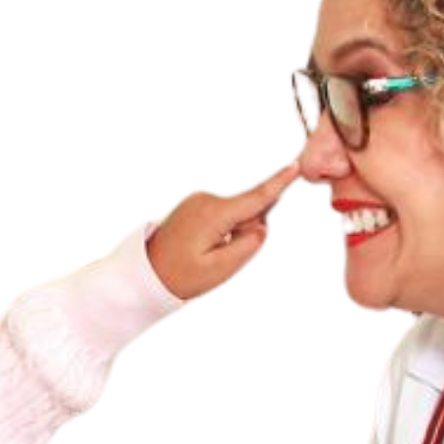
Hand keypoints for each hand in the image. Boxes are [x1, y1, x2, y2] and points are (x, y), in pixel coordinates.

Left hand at [147, 154, 307, 301]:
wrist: (146, 274)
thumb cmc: (182, 277)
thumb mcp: (220, 271)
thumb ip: (249, 246)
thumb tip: (264, 226)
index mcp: (214, 213)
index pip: (255, 197)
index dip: (279, 183)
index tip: (297, 166)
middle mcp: (206, 197)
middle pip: (249, 200)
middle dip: (259, 213)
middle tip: (239, 242)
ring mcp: (198, 197)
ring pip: (237, 206)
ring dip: (242, 224)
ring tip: (219, 250)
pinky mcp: (195, 202)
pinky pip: (225, 208)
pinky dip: (231, 222)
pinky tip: (218, 242)